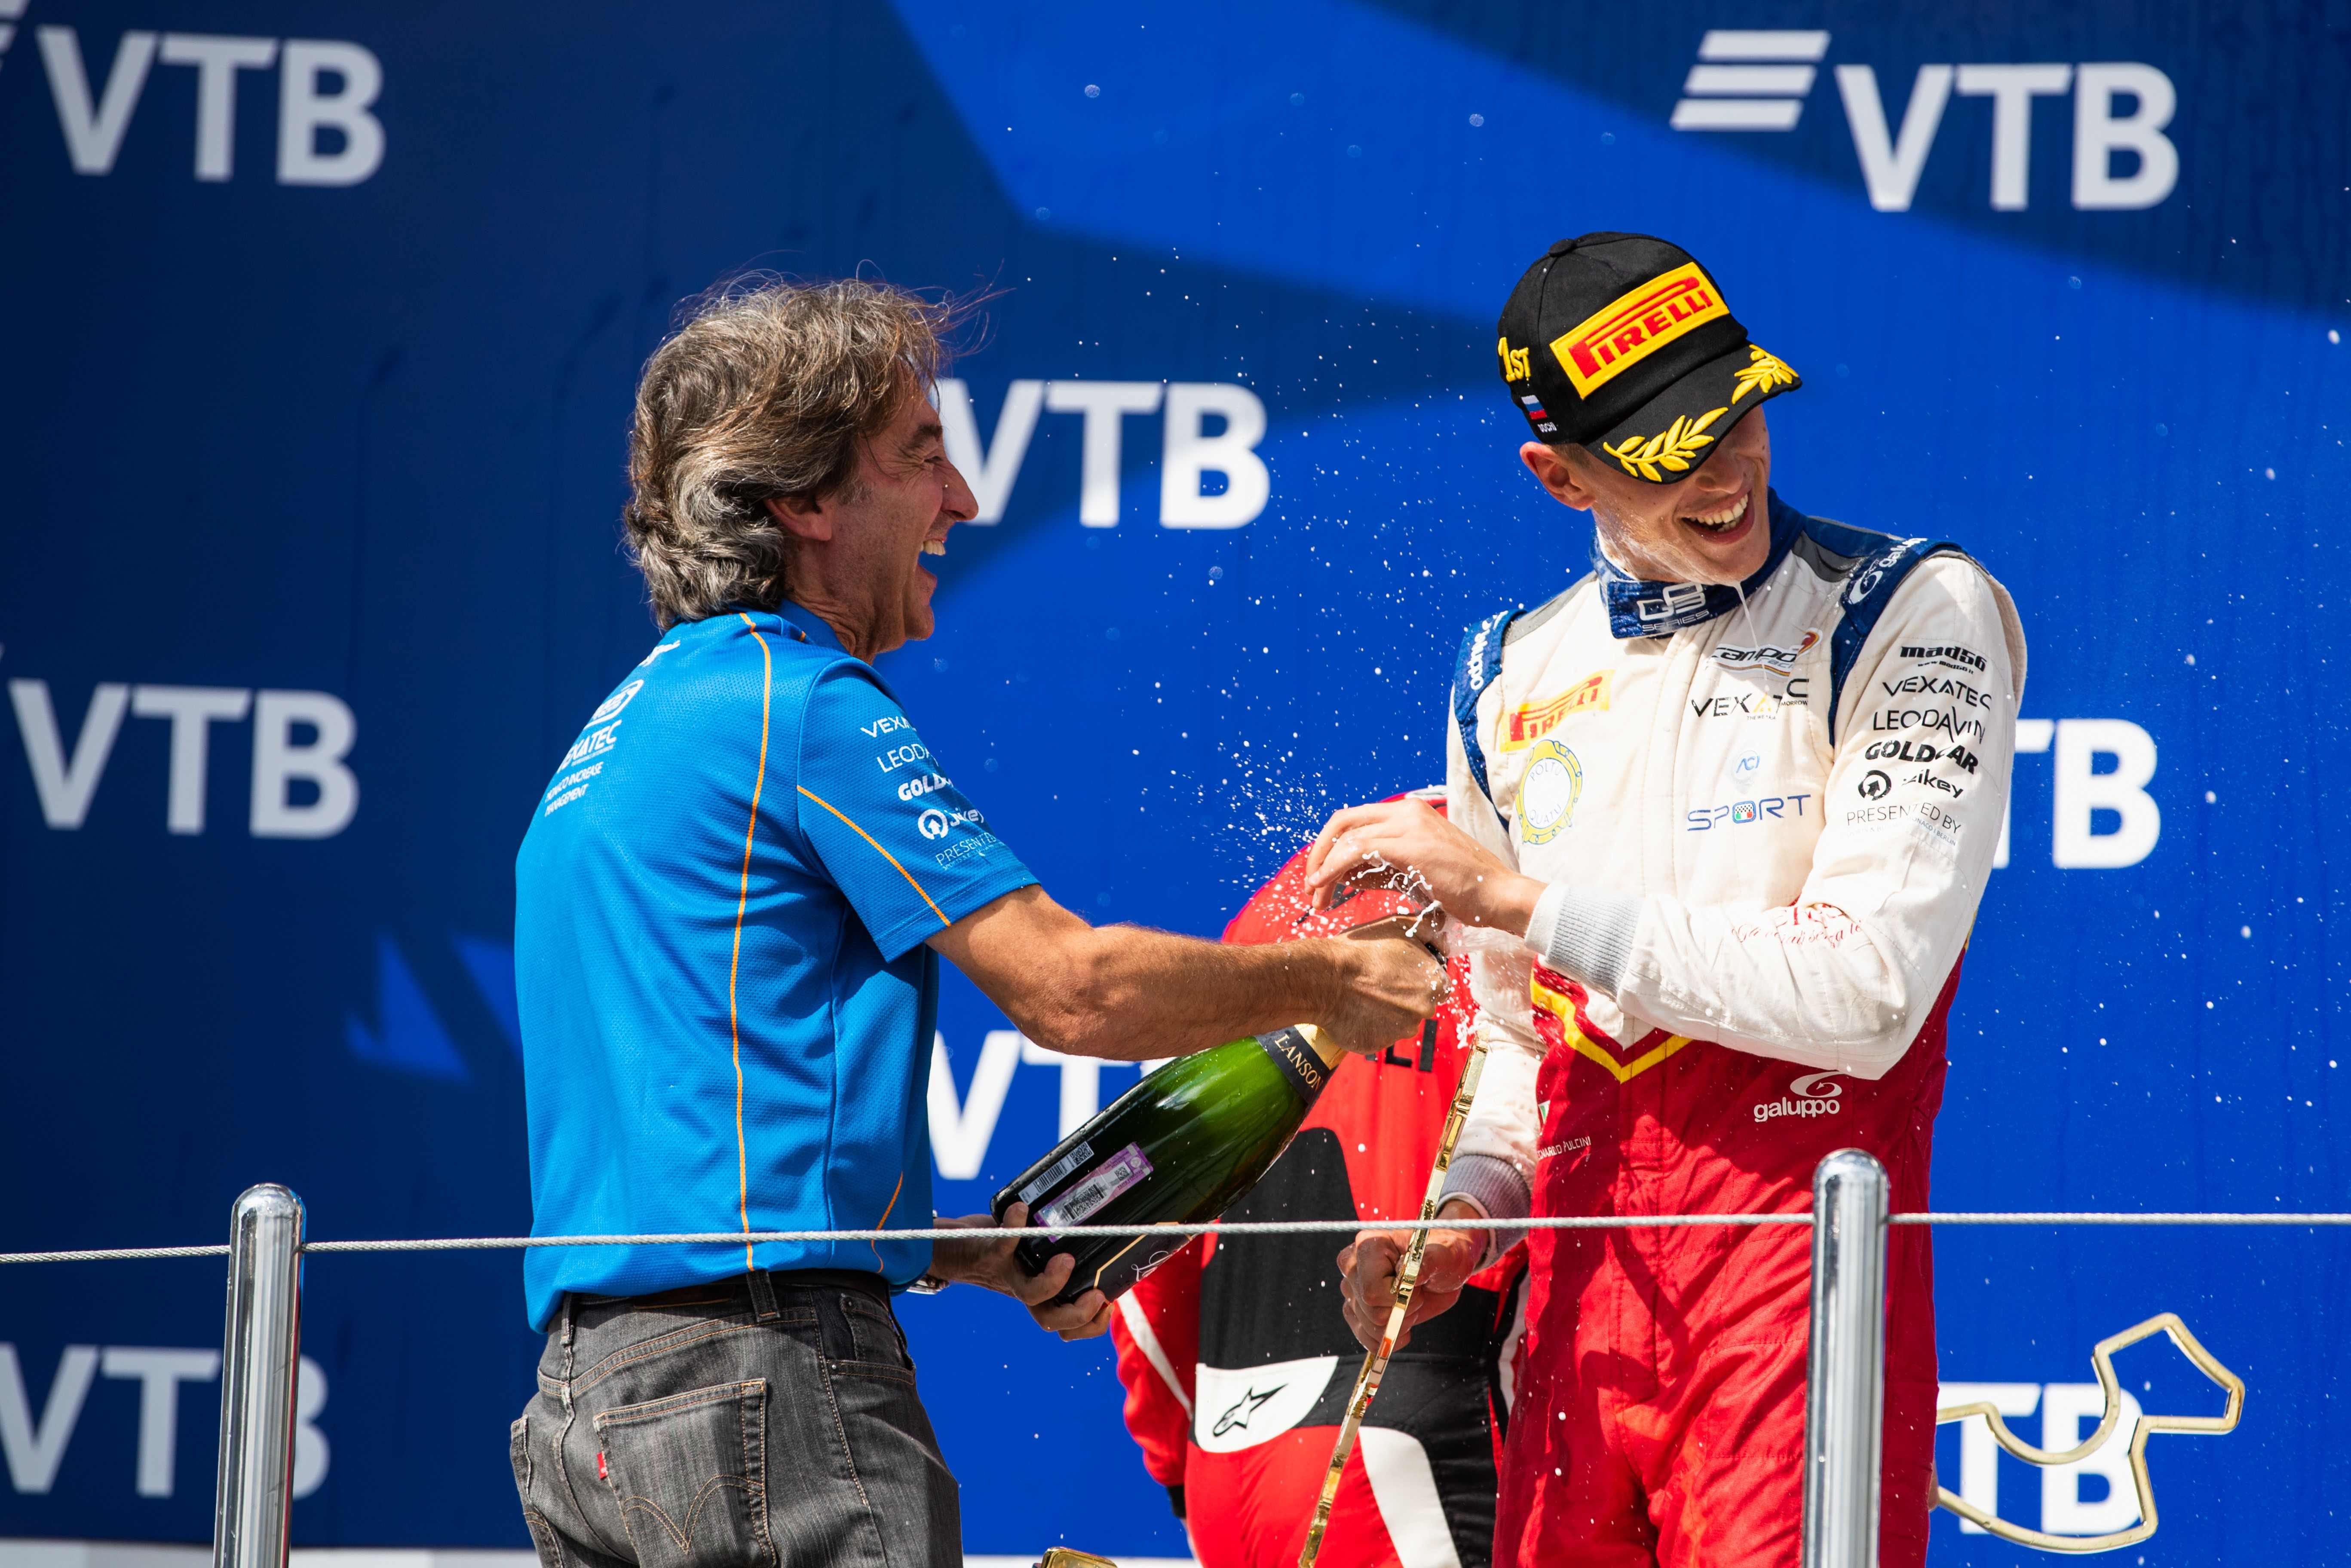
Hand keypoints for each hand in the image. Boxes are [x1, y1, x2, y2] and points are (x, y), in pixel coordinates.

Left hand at [927, 1204, 1115, 1340]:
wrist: (956, 1246)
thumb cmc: (1004, 1248)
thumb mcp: (1035, 1256)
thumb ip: (1062, 1251)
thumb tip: (1106, 1234)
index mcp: (1041, 1295)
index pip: (1067, 1326)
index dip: (1090, 1325)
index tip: (1108, 1303)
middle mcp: (1024, 1290)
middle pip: (1050, 1320)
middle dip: (1077, 1313)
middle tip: (1097, 1294)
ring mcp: (1008, 1274)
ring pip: (1028, 1294)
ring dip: (1052, 1282)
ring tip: (1066, 1259)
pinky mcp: (990, 1252)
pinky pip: (1003, 1243)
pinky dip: (1013, 1226)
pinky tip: (1021, 1209)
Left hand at [1306, 799, 1543, 934]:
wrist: (1499, 896)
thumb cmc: (1463, 889)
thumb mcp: (1414, 873)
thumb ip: (1379, 869)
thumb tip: (1346, 875)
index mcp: (1409, 813)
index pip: (1355, 819)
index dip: (1329, 845)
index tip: (1319, 875)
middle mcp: (1407, 811)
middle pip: (1343, 822)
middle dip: (1318, 853)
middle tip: (1309, 885)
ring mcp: (1409, 825)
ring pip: (1346, 837)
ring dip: (1323, 868)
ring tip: (1315, 898)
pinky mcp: (1410, 845)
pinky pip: (1357, 851)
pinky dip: (1333, 868)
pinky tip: (1323, 886)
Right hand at [1315, 931, 1444, 1056]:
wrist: (1326, 977)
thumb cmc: (1362, 950)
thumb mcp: (1399, 926)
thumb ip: (1429, 927)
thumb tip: (1443, 925)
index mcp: (1434, 983)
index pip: (1440, 985)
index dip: (1420, 976)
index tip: (1402, 970)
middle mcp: (1423, 1010)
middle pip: (1421, 1004)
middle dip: (1405, 994)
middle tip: (1380, 980)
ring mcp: (1401, 1030)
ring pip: (1400, 1021)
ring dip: (1388, 1010)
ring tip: (1365, 993)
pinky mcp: (1378, 1044)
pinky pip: (1379, 1034)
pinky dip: (1370, 1023)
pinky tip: (1356, 1007)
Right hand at [1334, 1200, 1485, 1352]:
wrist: (1442, 1266)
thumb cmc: (1443, 1252)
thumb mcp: (1445, 1253)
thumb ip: (1431, 1260)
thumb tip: (1412, 1275)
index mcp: (1369, 1244)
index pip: (1371, 1290)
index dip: (1398, 1298)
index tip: (1417, 1286)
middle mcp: (1353, 1265)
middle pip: (1371, 1311)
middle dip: (1402, 1310)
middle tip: (1417, 1293)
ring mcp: (1352, 1288)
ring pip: (1369, 1327)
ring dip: (1398, 1323)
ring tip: (1410, 1303)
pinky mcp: (1356, 1308)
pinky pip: (1365, 1338)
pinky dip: (1388, 1339)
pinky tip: (1403, 1326)